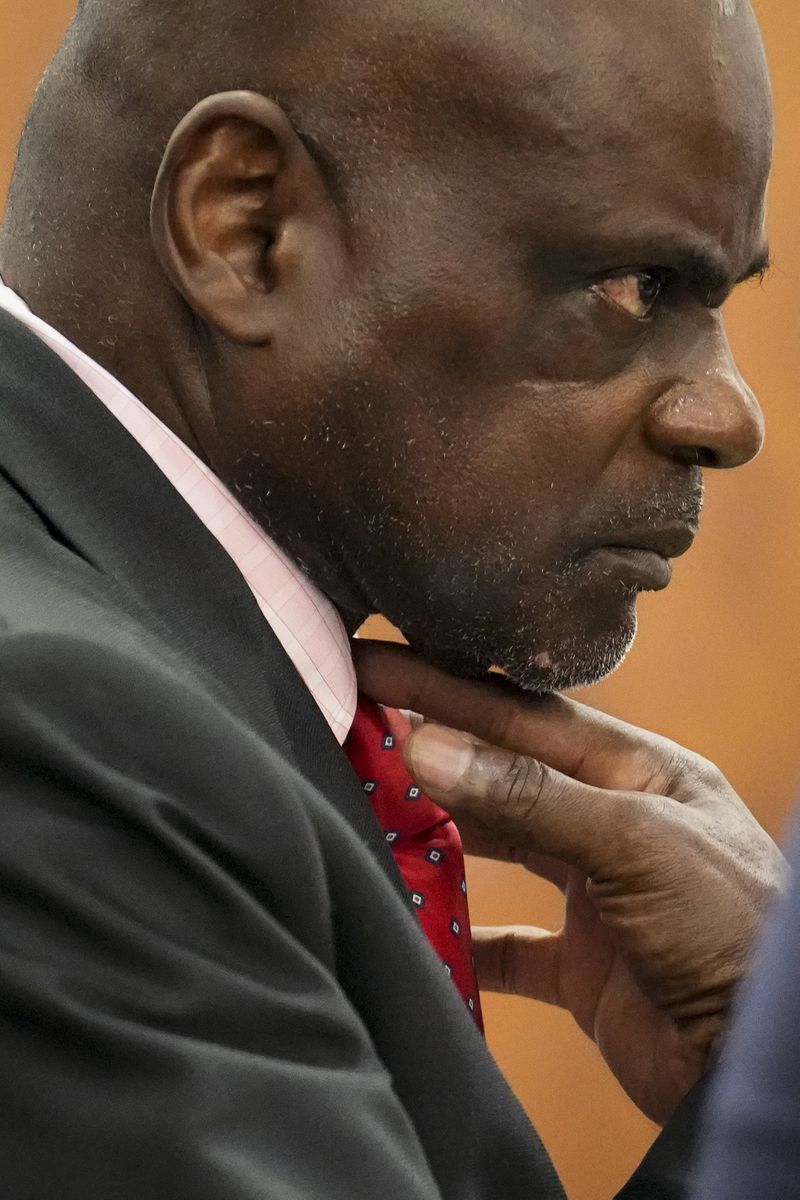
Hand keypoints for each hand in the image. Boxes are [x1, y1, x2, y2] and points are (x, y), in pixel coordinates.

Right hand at [354, 641, 786, 1124]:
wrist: (762, 1066)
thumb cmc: (733, 931)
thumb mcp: (636, 845)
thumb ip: (530, 797)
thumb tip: (428, 745)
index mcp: (639, 772)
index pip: (523, 716)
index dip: (446, 687)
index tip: (374, 664)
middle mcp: (614, 821)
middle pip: (502, 774)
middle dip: (430, 752)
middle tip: (352, 726)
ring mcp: (597, 892)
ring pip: (498, 849)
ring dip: (437, 835)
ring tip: (369, 810)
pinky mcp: (583, 964)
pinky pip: (507, 943)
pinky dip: (462, 934)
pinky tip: (421, 921)